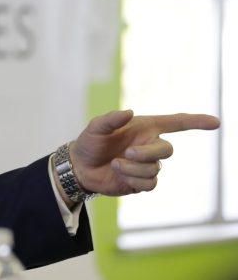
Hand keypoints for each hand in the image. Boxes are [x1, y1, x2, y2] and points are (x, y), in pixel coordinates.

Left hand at [69, 109, 219, 196]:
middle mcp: (149, 145)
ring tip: (115, 164)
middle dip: (147, 153)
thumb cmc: (89, 143)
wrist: (80, 167)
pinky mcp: (142, 182)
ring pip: (155, 169)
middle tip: (126, 153)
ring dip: (133, 168)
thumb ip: (110, 119)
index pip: (176, 123)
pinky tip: (120, 175)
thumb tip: (129, 112)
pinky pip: (150, 183)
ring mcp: (148, 165)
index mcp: (144, 128)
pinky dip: (133, 180)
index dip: (196, 122)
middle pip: (167, 150)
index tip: (215, 123)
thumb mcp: (95, 128)